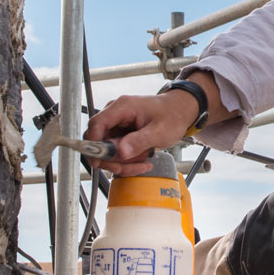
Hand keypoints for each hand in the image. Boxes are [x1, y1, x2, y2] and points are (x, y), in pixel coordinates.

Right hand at [85, 87, 202, 174]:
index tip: (100, 161)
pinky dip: (126, 161)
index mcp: (123, 107)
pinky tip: (140, 160)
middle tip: (129, 167)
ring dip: (122, 162)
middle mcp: (115, 114)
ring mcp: (116, 124)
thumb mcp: (160, 131)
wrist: (180, 111)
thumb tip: (121, 152)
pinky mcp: (119, 133)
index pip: (96, 125)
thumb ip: (140, 141)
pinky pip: (115, 152)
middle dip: (112, 159)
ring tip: (142, 160)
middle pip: (98, 141)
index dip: (94, 145)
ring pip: (106, 150)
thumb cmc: (172, 115)